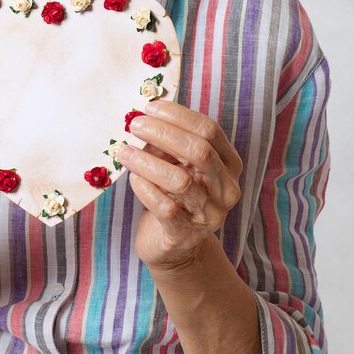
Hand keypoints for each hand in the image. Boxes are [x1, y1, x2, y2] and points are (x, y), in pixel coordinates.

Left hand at [118, 101, 242, 270]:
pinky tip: (133, 179)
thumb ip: (168, 144)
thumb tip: (142, 118)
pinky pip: (166, 207)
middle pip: (199, 151)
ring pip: (180, 180)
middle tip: (135, 125)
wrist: (174, 247)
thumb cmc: (173, 197)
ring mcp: (210, 214)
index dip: (179, 115)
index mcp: (228, 164)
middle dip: (163, 133)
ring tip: (124, 152)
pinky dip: (145, 189)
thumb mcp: (176, 166)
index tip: (150, 107)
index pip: (209, 130)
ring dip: (147, 161)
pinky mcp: (186, 234)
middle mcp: (226, 188)